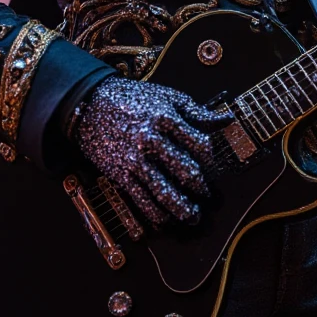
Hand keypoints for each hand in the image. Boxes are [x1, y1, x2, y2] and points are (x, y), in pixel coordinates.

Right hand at [74, 77, 224, 226]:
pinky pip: (141, 200)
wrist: (90, 104)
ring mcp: (135, 159)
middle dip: (201, 188)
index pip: (200, 144)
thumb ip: (197, 112)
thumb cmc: (133, 98)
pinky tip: (164, 219)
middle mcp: (151, 140)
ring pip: (165, 193)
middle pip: (186, 171)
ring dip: (182, 209)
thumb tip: (226, 119)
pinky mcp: (120, 174)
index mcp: (166, 118)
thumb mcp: (166, 97)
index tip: (210, 162)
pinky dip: (155, 214)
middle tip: (206, 195)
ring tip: (191, 216)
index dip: (209, 157)